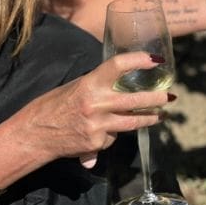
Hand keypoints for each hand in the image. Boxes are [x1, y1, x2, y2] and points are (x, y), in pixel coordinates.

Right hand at [17, 52, 173, 168]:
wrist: (35, 133)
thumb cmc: (53, 105)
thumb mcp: (75, 88)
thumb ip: (98, 88)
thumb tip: (120, 88)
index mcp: (89, 83)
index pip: (119, 65)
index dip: (139, 60)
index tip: (156, 60)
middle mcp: (96, 103)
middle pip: (136, 99)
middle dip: (157, 98)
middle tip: (170, 96)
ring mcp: (98, 125)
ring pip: (133, 121)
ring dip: (149, 118)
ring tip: (160, 115)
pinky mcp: (97, 143)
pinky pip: (114, 137)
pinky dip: (114, 134)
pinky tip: (107, 133)